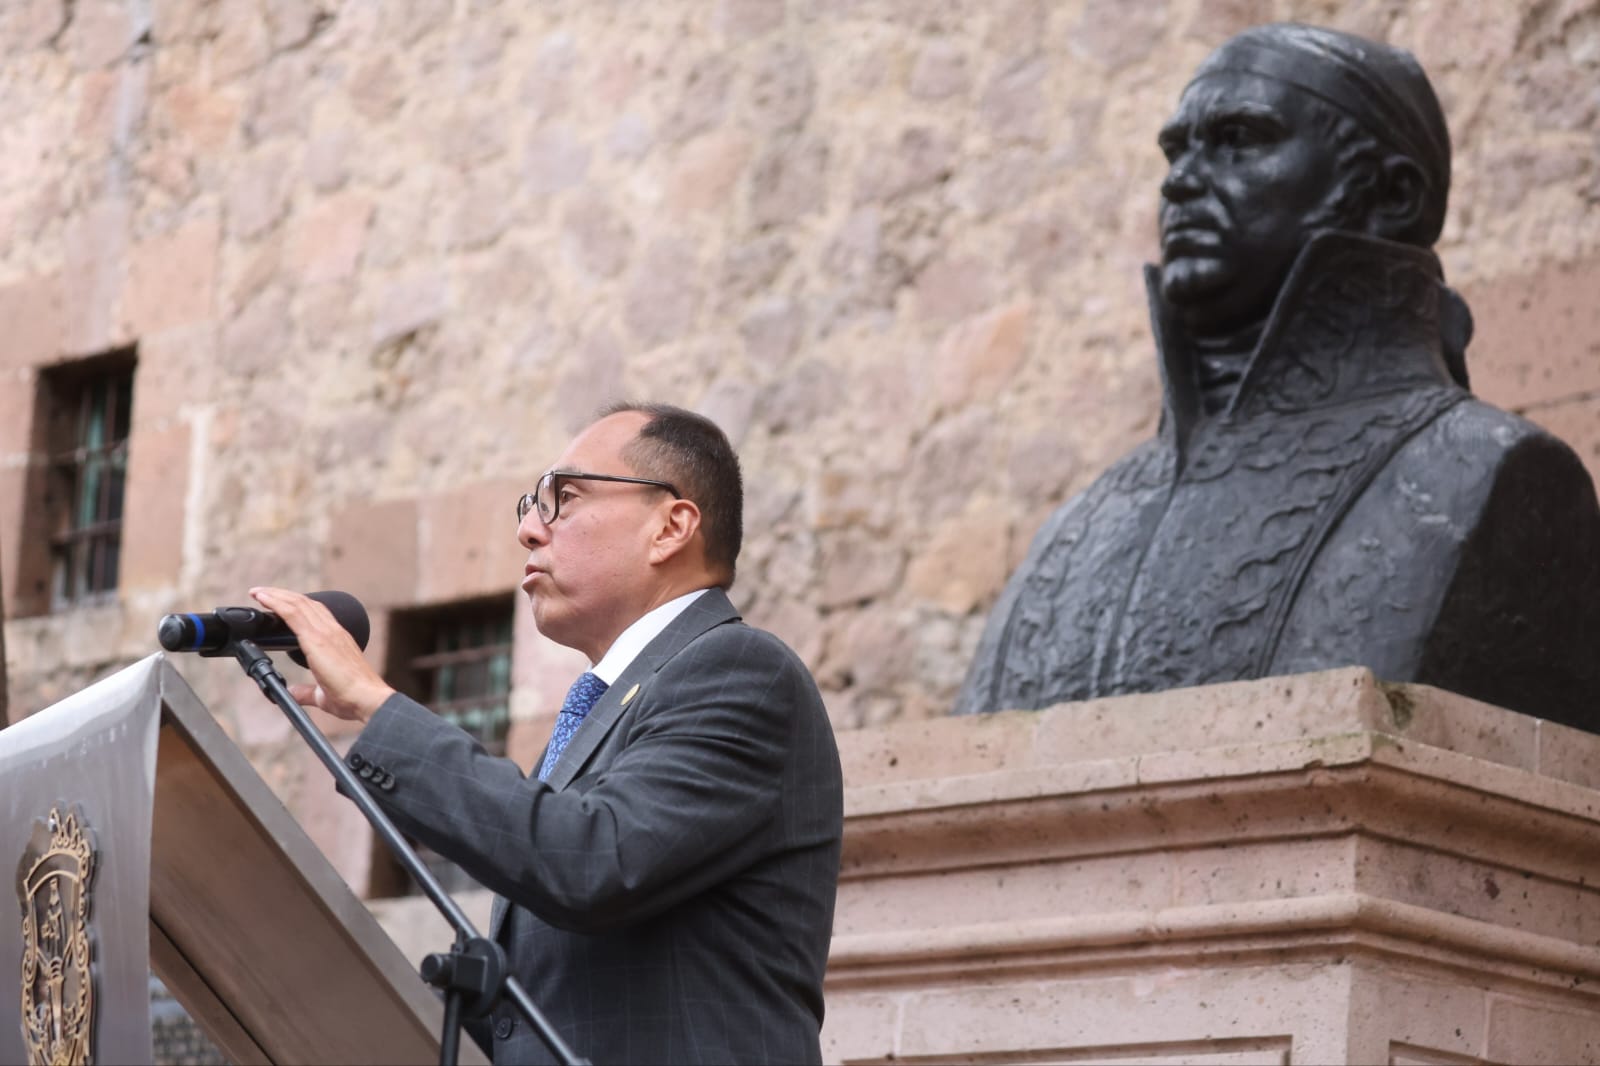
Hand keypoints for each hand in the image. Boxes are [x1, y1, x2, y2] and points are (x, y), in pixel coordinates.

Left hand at [249, 586, 394, 722]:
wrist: (367, 699)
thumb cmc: (352, 697)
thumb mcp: (323, 694)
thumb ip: (306, 691)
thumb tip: (292, 692)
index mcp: (338, 639)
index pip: (316, 612)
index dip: (297, 604)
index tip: (279, 603)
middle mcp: (333, 631)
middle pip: (305, 603)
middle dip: (282, 595)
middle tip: (262, 593)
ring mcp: (326, 632)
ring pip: (297, 603)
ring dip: (276, 595)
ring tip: (258, 592)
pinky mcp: (317, 639)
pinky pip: (293, 614)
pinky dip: (276, 603)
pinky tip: (263, 598)